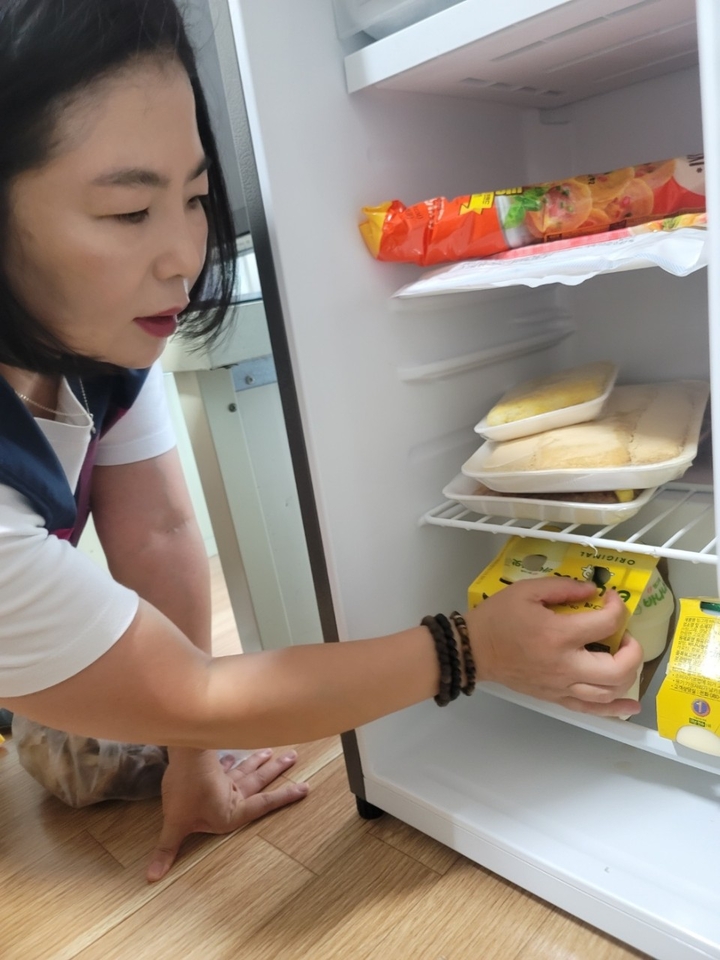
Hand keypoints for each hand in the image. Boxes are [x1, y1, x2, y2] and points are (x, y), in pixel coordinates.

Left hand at [147, 748, 307, 881]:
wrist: (186, 755)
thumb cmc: (186, 790)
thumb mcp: (176, 824)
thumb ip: (167, 848)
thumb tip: (151, 876)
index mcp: (232, 810)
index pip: (264, 805)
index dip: (284, 798)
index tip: (305, 788)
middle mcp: (233, 792)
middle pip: (259, 781)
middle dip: (276, 770)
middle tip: (293, 756)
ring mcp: (224, 776)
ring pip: (246, 768)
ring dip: (258, 761)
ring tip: (272, 752)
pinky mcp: (212, 764)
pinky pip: (226, 762)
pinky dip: (230, 759)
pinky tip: (232, 755)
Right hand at [465, 577, 642, 715]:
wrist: (474, 649)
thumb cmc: (498, 618)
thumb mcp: (527, 591)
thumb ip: (563, 587)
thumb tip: (592, 591)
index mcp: (559, 635)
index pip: (606, 624)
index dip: (617, 608)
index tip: (611, 599)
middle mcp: (566, 665)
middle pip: (619, 668)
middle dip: (633, 649)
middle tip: (624, 633)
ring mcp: (562, 686)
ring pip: (610, 692)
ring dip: (628, 674)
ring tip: (624, 656)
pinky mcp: (556, 698)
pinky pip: (592, 709)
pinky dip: (615, 709)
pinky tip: (629, 705)